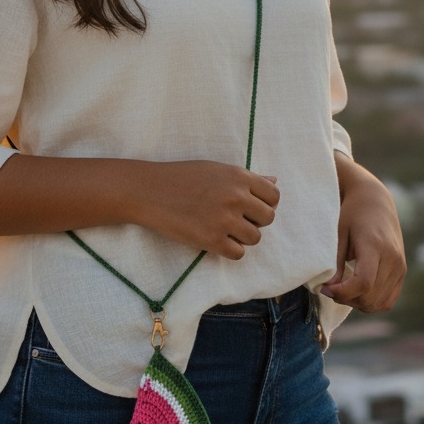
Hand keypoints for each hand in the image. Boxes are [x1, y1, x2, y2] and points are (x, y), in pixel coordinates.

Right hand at [139, 161, 279, 258]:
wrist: (149, 191)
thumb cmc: (182, 177)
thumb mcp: (216, 169)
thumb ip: (247, 178)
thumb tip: (274, 181)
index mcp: (239, 176)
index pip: (274, 196)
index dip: (265, 203)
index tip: (252, 207)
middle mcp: (236, 197)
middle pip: (268, 218)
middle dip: (255, 221)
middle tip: (236, 219)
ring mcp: (225, 220)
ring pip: (255, 238)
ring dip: (243, 237)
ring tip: (224, 229)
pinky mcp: (212, 240)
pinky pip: (238, 253)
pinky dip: (230, 249)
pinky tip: (216, 240)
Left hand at [320, 155, 406, 311]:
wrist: (375, 201)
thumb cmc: (352, 214)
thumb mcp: (339, 235)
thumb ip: (336, 264)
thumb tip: (330, 290)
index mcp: (375, 246)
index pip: (363, 282)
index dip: (343, 292)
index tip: (325, 289)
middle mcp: (393, 258)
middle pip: (370, 296)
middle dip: (346, 298)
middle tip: (331, 288)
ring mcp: (400, 267)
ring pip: (379, 302)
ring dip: (358, 303)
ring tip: (343, 289)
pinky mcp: (402, 272)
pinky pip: (388, 300)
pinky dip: (371, 303)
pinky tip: (357, 293)